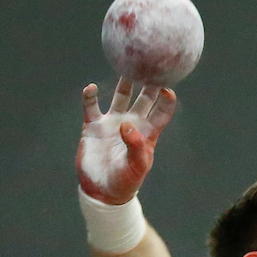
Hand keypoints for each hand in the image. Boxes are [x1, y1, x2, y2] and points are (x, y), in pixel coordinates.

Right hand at [76, 77, 176, 204]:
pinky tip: (91, 88)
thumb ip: (135, 146)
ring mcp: (112, 123)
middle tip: (150, 65)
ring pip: (121, 96)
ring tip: (126, 66)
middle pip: (144, 97)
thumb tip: (127, 124)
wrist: (102, 191)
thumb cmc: (125, 181)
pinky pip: (91, 106)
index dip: (167, 98)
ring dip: (124, 82)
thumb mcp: (136, 166)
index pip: (162, 111)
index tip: (167, 87)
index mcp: (147, 133)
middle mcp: (132, 123)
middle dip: (149, 82)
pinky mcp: (93, 126)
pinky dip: (90, 96)